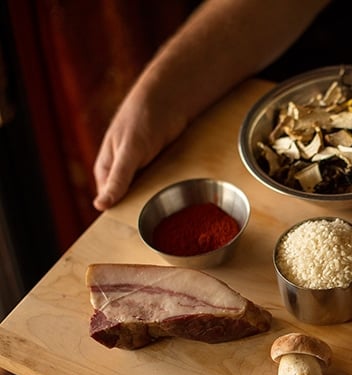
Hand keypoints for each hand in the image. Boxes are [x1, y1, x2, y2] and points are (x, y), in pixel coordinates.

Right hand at [93, 90, 184, 210]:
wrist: (168, 98)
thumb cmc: (141, 120)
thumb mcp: (129, 152)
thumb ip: (118, 179)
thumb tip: (100, 205)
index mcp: (107, 169)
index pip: (110, 200)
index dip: (123, 214)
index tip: (141, 226)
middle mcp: (122, 170)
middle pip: (129, 198)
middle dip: (143, 207)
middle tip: (160, 221)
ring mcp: (140, 167)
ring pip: (147, 191)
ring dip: (157, 198)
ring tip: (172, 210)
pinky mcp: (157, 163)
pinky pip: (161, 181)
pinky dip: (168, 187)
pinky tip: (180, 195)